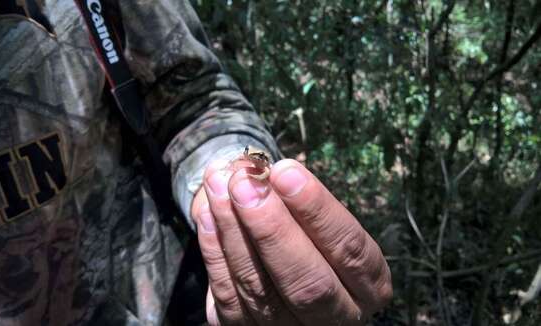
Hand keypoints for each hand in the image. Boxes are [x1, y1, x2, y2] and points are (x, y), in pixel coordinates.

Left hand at [191, 159, 391, 324]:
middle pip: (307, 283)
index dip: (317, 210)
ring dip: (234, 231)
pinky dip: (215, 251)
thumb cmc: (309, 234)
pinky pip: (229, 297)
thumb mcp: (319, 218)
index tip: (286, 172)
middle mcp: (337, 317)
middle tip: (245, 184)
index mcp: (369, 286)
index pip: (350, 250)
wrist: (283, 270)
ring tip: (219, 185)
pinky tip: (208, 213)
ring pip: (261, 290)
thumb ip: (297, 198)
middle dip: (271, 228)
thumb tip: (258, 172)